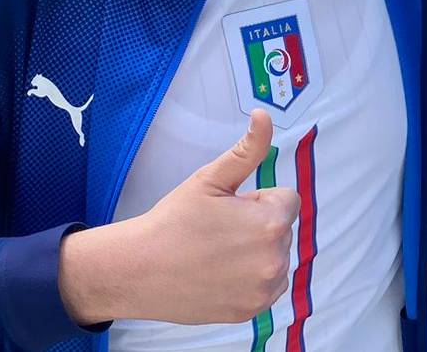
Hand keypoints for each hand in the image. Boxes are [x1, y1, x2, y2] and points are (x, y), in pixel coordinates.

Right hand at [60, 110, 298, 324]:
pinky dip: (250, 280)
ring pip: (275, 257)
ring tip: (216, 253)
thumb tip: (264, 117)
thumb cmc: (172, 222)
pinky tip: (220, 274)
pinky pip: (266, 286)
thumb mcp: (210, 179)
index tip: (230, 208)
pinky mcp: (252, 310)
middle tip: (217, 231)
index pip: (287, 199)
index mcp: (271, 222)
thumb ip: (247, 150)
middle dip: (257, 225)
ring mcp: (264, 289)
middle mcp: (275, 259)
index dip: (257, 200)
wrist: (139, 270)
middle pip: (281, 229)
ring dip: (256, 253)